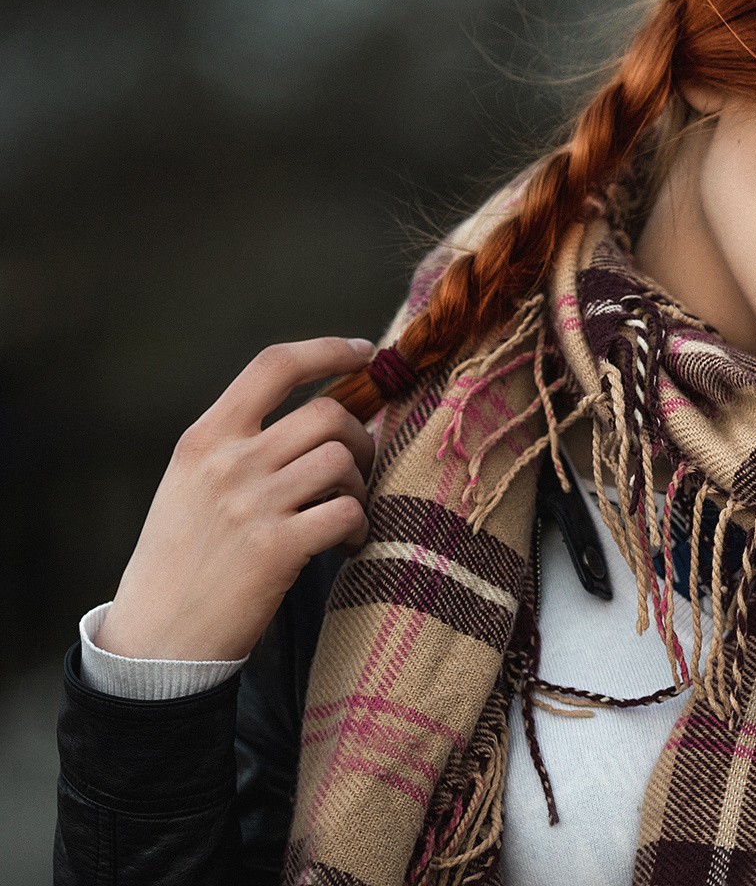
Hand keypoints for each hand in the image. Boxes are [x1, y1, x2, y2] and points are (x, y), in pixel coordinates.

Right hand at [96, 337, 377, 662]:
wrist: (156, 638)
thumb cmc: (182, 560)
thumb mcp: (190, 485)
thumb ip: (241, 445)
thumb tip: (322, 414)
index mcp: (204, 439)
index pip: (273, 365)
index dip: (327, 350)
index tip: (365, 352)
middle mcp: (227, 463)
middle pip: (327, 413)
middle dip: (360, 436)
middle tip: (356, 469)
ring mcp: (250, 504)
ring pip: (342, 460)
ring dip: (360, 485)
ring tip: (344, 515)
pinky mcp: (275, 548)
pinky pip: (347, 511)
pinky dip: (358, 527)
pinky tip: (344, 544)